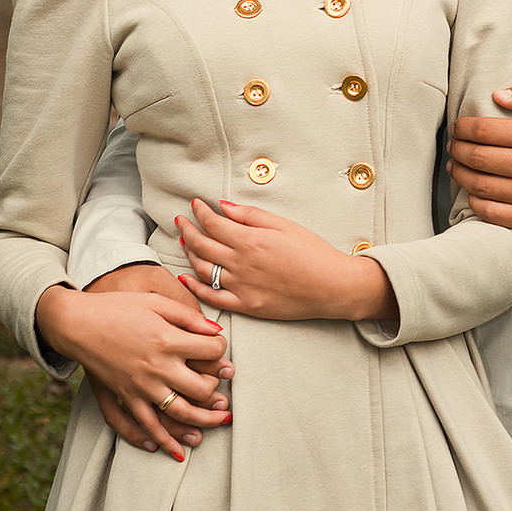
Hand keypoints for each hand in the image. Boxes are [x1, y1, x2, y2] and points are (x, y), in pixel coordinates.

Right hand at [35, 282, 233, 461]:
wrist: (78, 323)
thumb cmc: (118, 308)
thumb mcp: (155, 302)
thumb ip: (187, 316)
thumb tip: (216, 330)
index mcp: (168, 340)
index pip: (211, 351)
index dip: (220, 347)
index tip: (218, 346)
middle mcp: (158, 368)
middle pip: (201, 389)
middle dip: (217, 389)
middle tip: (221, 386)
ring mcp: (141, 387)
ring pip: (179, 414)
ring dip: (203, 423)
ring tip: (218, 422)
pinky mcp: (125, 398)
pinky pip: (146, 426)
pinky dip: (162, 441)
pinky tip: (176, 450)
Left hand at [175, 199, 396, 322]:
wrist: (331, 286)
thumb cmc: (312, 252)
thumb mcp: (283, 224)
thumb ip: (250, 215)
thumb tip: (223, 206)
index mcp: (250, 240)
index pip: (213, 223)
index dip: (200, 212)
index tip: (194, 204)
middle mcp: (240, 264)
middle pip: (202, 245)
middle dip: (187, 230)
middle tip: (180, 220)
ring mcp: (241, 287)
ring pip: (203, 269)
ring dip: (189, 254)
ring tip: (184, 242)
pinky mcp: (246, 306)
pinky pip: (212, 298)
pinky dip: (195, 287)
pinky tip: (186, 276)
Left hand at [448, 81, 511, 230]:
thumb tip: (498, 95)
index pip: (485, 130)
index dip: (463, 128)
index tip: (459, 128)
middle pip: (478, 157)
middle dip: (458, 149)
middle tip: (454, 146)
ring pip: (481, 185)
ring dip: (460, 175)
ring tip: (456, 166)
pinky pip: (492, 213)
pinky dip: (475, 202)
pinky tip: (472, 192)